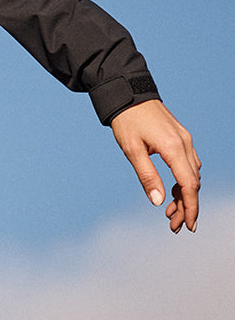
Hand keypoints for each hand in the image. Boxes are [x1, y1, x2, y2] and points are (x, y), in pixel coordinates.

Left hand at [109, 100, 199, 232]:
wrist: (129, 93)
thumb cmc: (126, 121)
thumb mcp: (131, 150)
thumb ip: (146, 175)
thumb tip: (157, 202)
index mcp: (173, 148)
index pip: (189, 185)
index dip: (190, 207)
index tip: (187, 226)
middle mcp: (185, 144)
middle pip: (193, 183)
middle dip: (186, 206)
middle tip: (173, 226)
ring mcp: (185, 140)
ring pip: (192, 174)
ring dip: (185, 195)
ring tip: (169, 212)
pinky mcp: (180, 138)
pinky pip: (189, 164)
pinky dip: (184, 180)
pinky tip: (172, 191)